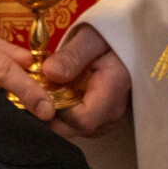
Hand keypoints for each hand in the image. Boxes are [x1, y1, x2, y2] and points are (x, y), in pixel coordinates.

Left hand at [40, 22, 130, 136]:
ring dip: (56, 113)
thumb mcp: (90, 38)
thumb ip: (71, 56)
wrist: (125, 41)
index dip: (58, 109)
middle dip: (51, 112)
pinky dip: (64, 113)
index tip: (45, 87)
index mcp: (113, 91)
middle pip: (74, 129)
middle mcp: (112, 112)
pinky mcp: (101, 121)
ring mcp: (107, 119)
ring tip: (53, 87)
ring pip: (73, 130)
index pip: (83, 119)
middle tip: (42, 87)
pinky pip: (76, 126)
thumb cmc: (108, 38)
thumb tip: (49, 73)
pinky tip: (62, 93)